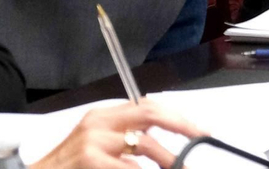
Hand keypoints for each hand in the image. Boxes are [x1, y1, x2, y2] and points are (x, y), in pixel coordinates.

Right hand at [31, 100, 204, 168]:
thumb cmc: (69, 168)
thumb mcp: (96, 146)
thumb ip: (126, 140)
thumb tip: (163, 146)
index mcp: (104, 116)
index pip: (148, 106)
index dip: (177, 117)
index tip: (199, 130)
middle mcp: (99, 122)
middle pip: (150, 113)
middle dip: (181, 126)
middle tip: (199, 141)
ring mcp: (93, 142)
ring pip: (145, 145)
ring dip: (168, 159)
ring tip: (179, 167)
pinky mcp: (89, 159)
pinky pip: (129, 167)